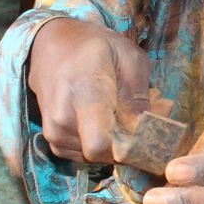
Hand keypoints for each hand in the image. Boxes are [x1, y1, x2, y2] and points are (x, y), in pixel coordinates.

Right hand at [25, 17, 150, 163]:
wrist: (51, 46)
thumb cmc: (95, 47)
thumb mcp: (129, 58)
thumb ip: (140, 97)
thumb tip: (151, 131)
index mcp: (82, 94)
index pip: (100, 145)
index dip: (130, 146)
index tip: (148, 127)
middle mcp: (62, 119)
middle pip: (106, 154)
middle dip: (132, 142)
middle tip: (149, 114)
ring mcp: (55, 134)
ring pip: (100, 157)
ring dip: (120, 141)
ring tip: (127, 111)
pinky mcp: (55, 143)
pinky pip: (89, 156)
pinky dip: (105, 143)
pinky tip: (110, 119)